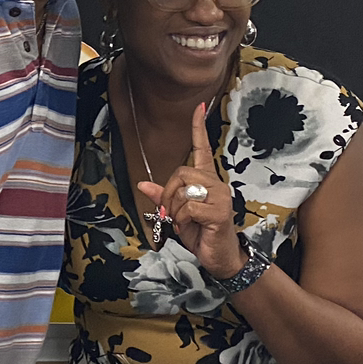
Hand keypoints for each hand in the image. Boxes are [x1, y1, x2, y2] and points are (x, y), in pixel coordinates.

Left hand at [137, 102, 242, 280]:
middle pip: (181, 172)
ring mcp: (219, 196)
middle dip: (168, 193)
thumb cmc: (201, 233)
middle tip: (170, 212)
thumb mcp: (177, 214)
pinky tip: (189, 227)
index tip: (199, 107)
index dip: (198, 128)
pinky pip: (188, 207)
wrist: (220, 257)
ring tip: (182, 222)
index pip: (202, 148)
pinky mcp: (219, 211)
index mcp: (207, 180)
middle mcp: (216, 183)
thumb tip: (143, 185)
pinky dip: (181, 219)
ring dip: (174, 210)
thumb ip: (163, 198)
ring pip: (183, 190)